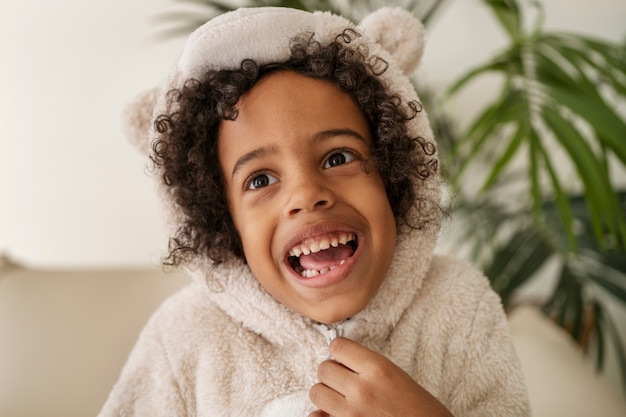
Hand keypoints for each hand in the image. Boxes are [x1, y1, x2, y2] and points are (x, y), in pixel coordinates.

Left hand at [308, 337, 453, 416]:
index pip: (338, 346)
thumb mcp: (397, 377)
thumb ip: (367, 368)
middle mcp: (362, 389)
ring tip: (340, 398)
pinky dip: (322, 416)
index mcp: (378, 369)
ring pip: (317, 392)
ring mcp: (351, 413)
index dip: (339, 352)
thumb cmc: (420, 409)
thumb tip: (338, 364)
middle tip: (343, 381)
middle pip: (324, 369)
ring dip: (326, 394)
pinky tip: (334, 415)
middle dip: (332, 374)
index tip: (343, 358)